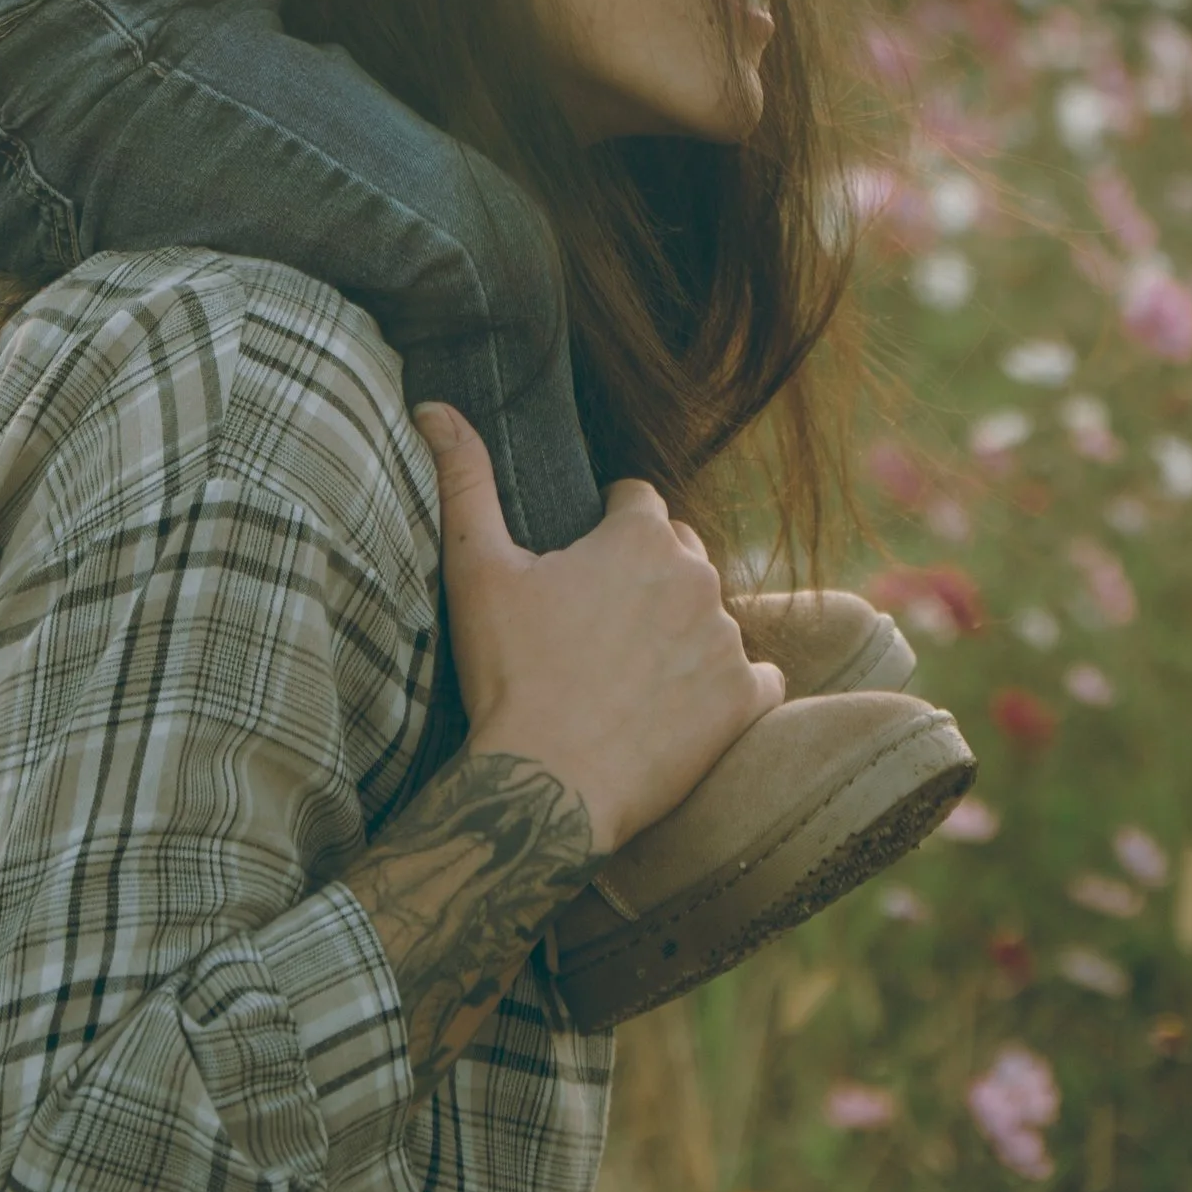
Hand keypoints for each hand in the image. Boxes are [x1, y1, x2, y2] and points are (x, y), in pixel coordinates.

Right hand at [415, 402, 780, 855]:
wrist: (547, 785)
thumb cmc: (510, 674)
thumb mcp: (477, 568)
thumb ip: (463, 478)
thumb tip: (433, 406)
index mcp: (642, 535)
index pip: (638, 502)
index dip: (606, 527)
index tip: (580, 569)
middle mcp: (699, 576)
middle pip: (681, 553)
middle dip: (648, 575)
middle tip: (600, 624)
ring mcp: (727, 639)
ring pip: (711, 615)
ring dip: (682, 632)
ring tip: (631, 672)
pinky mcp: (745, 700)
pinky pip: (758, 677)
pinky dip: (731, 688)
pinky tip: (687, 706)